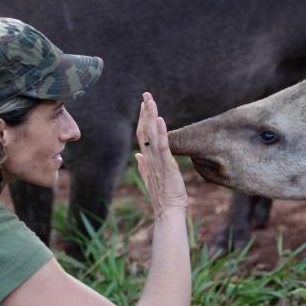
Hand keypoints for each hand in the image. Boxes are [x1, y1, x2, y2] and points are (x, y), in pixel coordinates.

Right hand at [135, 92, 187, 217]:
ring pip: (151, 134)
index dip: (142, 119)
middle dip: (145, 112)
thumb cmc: (163, 195)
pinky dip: (160, 132)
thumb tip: (138, 155)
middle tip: (146, 94)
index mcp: (147, 158)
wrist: (167, 210)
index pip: (142, 134)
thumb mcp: (152, 177)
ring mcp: (157, 160)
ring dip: (150, 116)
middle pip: (144, 130)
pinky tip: (159, 119)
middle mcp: (150, 157)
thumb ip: (143, 165)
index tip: (143, 104)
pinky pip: (163, 146)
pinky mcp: (166, 165)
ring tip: (150, 101)